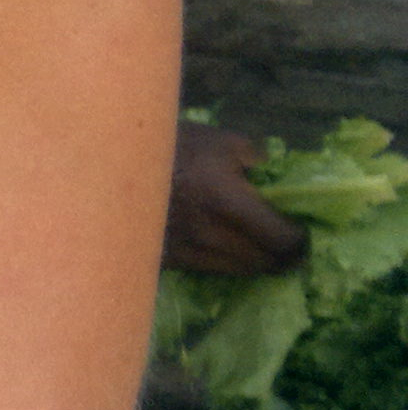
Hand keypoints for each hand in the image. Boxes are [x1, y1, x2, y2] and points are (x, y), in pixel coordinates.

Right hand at [164, 121, 304, 275]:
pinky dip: (223, 262)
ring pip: (236, 270)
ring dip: (253, 262)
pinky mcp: (166, 258)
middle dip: (281, 256)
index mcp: (227, 202)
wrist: (106, 163)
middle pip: (263, 262)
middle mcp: (210, 234)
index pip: (281, 239)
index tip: (303, 234)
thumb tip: (271, 177)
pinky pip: (207, 268)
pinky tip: (222, 247)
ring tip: (257, 248)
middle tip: (288, 247)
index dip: (300, 242)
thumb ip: (254, 157)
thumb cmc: (164, 144)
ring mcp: (185, 250)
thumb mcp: (216, 138)